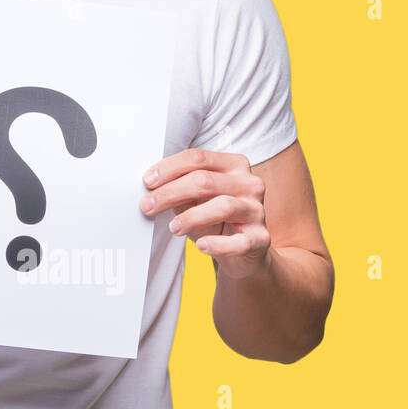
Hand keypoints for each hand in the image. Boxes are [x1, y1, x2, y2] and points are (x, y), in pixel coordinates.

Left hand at [139, 148, 269, 278]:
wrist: (243, 250)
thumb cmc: (213, 218)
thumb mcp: (194, 199)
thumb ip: (178, 188)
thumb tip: (149, 186)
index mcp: (233, 165)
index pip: (197, 158)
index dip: (168, 169)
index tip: (147, 182)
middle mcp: (249, 183)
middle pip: (205, 180)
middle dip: (170, 192)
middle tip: (147, 206)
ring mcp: (257, 210)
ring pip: (223, 206)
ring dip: (191, 217)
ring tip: (173, 227)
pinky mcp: (261, 238)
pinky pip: (240, 242)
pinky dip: (218, 244)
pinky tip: (201, 246)